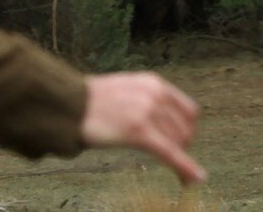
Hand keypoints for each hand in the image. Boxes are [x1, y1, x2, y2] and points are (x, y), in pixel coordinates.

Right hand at [79, 72, 205, 183]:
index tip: (181, 142)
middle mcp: (155, 94)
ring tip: (170, 167)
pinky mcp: (139, 131)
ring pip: (177, 144)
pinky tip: (193, 179)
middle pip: (185, 130)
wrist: (69, 104)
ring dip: (178, 158)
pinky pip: (170, 153)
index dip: (188, 130)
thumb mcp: (127, 89)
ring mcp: (147, 112)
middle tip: (168, 158)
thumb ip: (148, 99)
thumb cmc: (93, 102)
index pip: (189, 111)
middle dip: (180, 147)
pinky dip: (185, 168)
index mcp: (153, 83)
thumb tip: (163, 120)